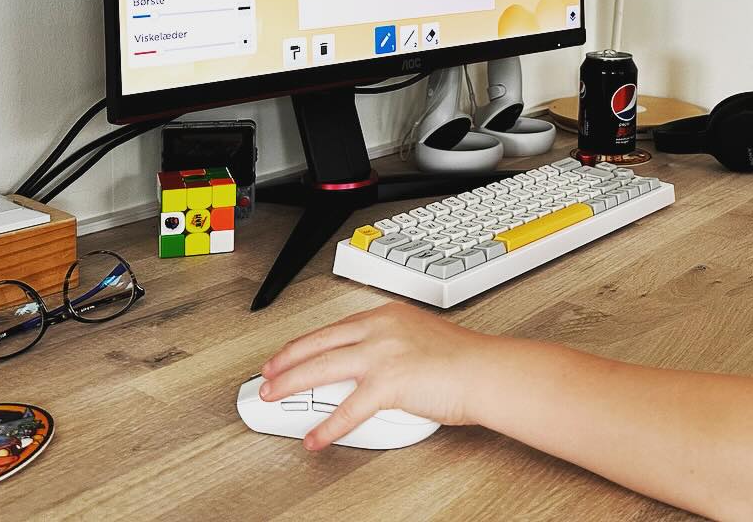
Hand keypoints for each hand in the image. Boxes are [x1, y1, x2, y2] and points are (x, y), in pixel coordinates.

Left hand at [258, 302, 493, 449]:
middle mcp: (380, 329)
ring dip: (290, 384)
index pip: (334, 328)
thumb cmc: (464, 360)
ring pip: (321, 369)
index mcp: (387, 315)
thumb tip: (370, 369)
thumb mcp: (420, 338)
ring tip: (272, 397)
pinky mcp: (388, 383)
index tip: (289, 353)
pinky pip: (348, 410)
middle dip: (286, 361)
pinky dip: (327, 427)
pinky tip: (314, 438)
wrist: (486, 371)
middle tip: (267, 374)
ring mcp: (382, 354)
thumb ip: (392, 346)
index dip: (305, 343)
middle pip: (318, 344)